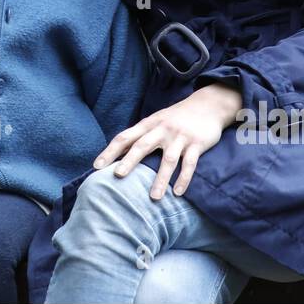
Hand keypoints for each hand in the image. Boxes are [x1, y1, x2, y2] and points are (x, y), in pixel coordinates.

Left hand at [93, 83, 242, 200]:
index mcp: (148, 124)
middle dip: (130, 161)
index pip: (125, 137)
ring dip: (161, 179)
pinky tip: (178, 192)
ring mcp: (180, 137)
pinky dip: (184, 179)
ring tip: (153, 198)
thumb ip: (140, 135)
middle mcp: (162, 129)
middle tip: (118, 176)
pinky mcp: (197, 144)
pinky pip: (190, 164)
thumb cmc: (176, 117)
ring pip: (169, 159)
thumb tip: (117, 152)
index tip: (96, 166)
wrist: (208, 105)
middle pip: (143, 146)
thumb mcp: (156, 121)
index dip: (110, 151)